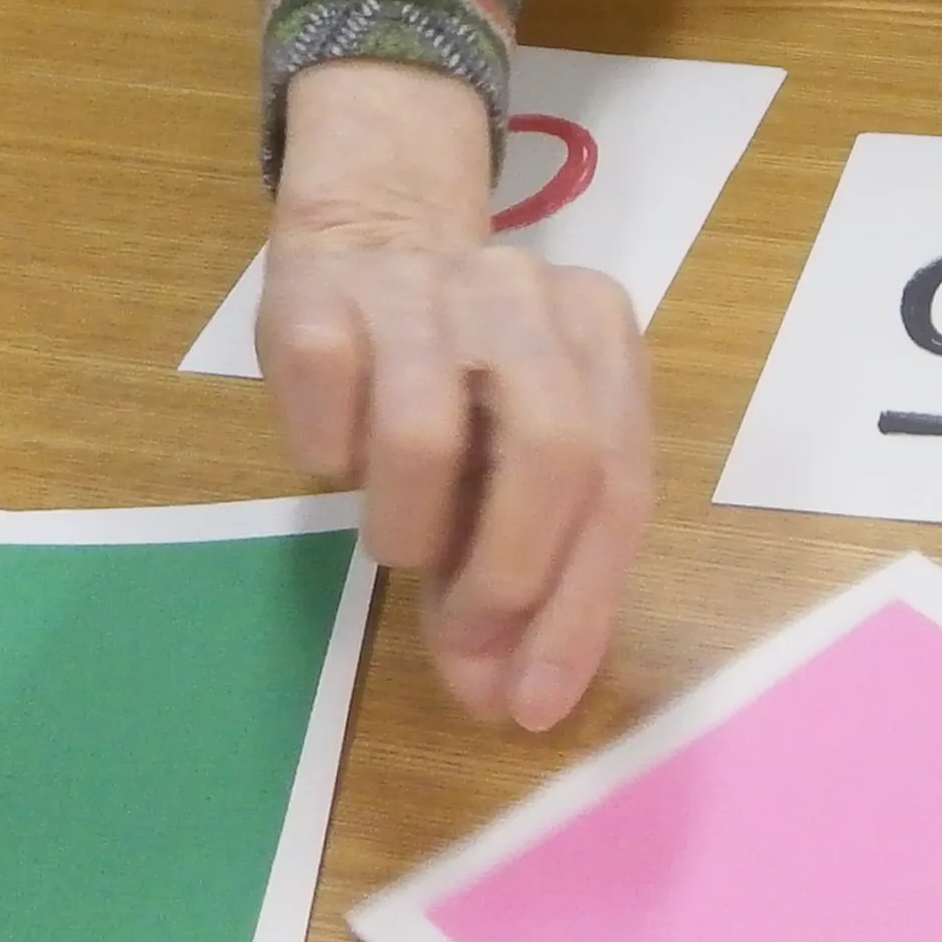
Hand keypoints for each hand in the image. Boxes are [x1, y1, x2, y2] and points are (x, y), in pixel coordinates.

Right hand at [257, 57, 653, 728]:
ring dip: (407, 526)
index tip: (531, 703)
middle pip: (552, 449)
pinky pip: (326, 401)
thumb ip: (517, 577)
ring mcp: (426, 286)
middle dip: (510, 572)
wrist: (369, 237)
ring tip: (396, 536)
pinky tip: (338, 452)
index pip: (617, 485)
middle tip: (465, 638)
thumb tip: (501, 699)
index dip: (578, 607)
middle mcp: (528, 297)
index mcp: (602, 335)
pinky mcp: (324, 292)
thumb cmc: (459, 379)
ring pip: (425, 435)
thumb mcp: (509, 469)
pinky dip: (329, 454)